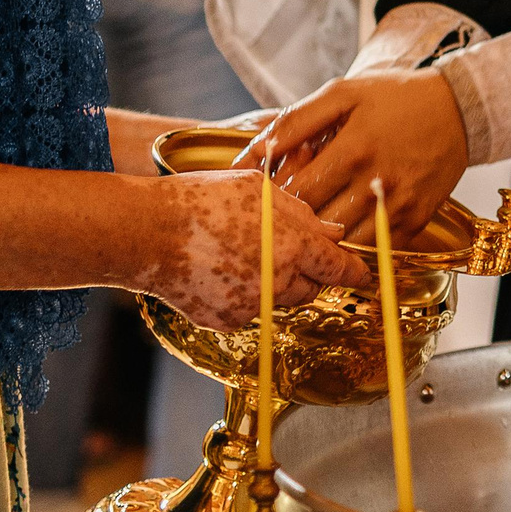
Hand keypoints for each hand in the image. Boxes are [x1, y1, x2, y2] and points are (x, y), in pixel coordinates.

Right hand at [150, 170, 371, 331]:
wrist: (147, 233)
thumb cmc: (201, 201)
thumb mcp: (258, 191)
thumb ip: (301, 213)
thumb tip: (332, 231)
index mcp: (292, 247)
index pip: (338, 268)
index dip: (354, 271)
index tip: (363, 275)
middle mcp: (278, 282)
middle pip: (312, 286)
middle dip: (309, 271)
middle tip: (285, 248)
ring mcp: (251, 306)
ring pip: (281, 299)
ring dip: (277, 282)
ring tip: (244, 253)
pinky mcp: (225, 321)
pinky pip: (249, 310)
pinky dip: (245, 295)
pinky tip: (221, 269)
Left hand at [246, 71, 467, 243]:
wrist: (460, 108)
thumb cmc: (394, 97)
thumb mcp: (341, 94)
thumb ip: (293, 122)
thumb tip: (251, 152)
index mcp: (353, 149)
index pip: (295, 193)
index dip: (273, 198)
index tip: (267, 193)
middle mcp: (377, 183)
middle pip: (317, 223)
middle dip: (294, 220)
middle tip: (285, 210)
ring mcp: (399, 205)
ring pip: (345, 243)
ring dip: (324, 236)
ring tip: (314, 220)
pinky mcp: (416, 219)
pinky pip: (376, 248)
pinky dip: (356, 243)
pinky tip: (347, 225)